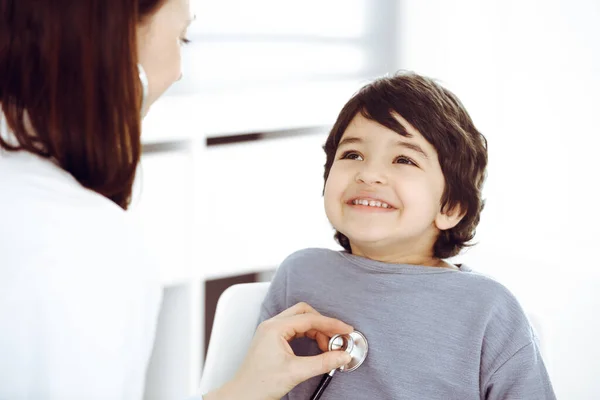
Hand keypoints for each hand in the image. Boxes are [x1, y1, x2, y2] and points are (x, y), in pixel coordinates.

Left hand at [205, 302, 352, 399]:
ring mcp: (271, 331)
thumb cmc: (260, 384)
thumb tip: (342, 356)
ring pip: (300, 320)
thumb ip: (323, 362)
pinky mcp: (272, 339)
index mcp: (275, 328)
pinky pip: (294, 329)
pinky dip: (308, 335)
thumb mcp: (296, 372)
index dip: (331, 324)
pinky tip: (316, 346)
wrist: (243, 396)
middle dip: (323, 324)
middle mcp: (272, 325)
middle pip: (304, 313)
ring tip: (327, 346)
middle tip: (337, 338)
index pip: (309, 319)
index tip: (345, 330)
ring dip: (316, 330)